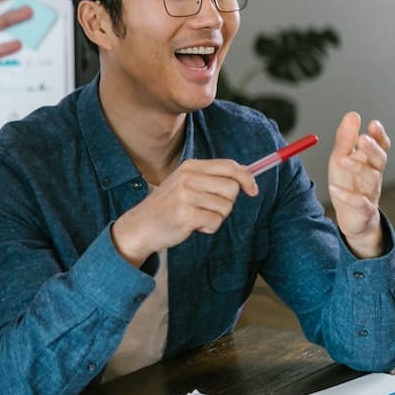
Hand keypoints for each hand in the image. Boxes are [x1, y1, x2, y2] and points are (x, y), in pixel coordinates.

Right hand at [110, 159, 257, 266]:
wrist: (141, 226)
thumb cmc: (168, 206)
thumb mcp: (186, 183)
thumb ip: (211, 178)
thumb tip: (245, 175)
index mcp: (191, 166)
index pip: (229, 166)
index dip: (246, 178)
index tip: (253, 190)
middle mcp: (188, 177)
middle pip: (232, 188)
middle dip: (226, 202)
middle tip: (208, 208)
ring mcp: (186, 196)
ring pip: (225, 207)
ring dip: (216, 217)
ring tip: (197, 217)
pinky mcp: (186, 215)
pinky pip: (215, 222)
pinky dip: (208, 227)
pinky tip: (193, 226)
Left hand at [327, 112, 390, 257]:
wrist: (350, 217)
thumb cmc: (347, 183)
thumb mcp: (341, 158)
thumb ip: (346, 139)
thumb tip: (353, 115)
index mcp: (369, 161)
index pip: (381, 146)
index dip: (379, 136)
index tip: (374, 124)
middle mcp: (374, 175)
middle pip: (380, 160)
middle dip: (373, 149)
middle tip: (363, 139)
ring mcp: (371, 193)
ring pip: (372, 179)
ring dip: (358, 168)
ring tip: (343, 160)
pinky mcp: (364, 210)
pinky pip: (360, 202)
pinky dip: (347, 195)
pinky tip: (334, 188)